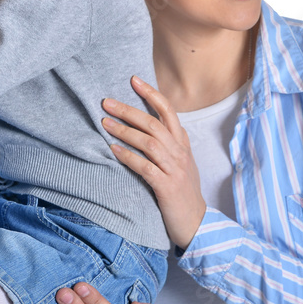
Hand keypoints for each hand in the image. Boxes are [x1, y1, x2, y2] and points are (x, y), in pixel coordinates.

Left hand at [102, 76, 205, 248]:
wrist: (197, 223)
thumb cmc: (183, 192)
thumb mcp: (181, 163)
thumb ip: (170, 144)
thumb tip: (152, 124)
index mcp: (182, 144)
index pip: (168, 111)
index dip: (151, 94)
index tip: (133, 80)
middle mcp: (180, 153)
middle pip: (153, 123)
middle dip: (129, 110)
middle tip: (107, 102)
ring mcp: (175, 169)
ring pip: (149, 142)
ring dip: (125, 131)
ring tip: (104, 123)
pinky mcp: (167, 187)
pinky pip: (145, 166)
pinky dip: (128, 156)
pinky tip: (113, 149)